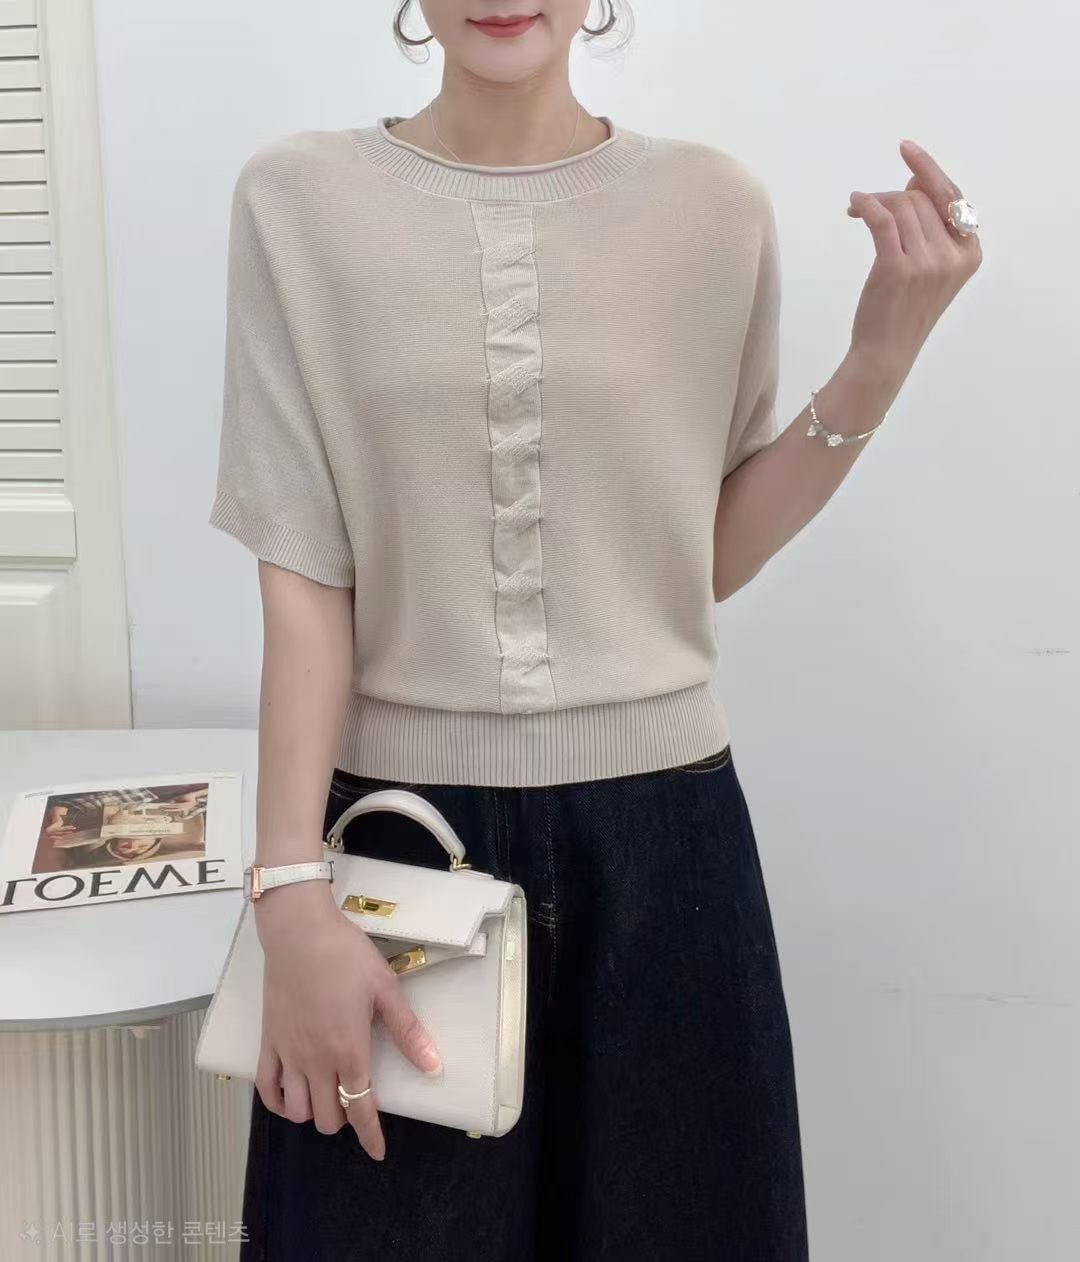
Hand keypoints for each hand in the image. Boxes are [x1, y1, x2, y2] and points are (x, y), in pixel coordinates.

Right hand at [252, 880, 441, 1160]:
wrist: (299, 933)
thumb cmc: (346, 956)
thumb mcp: (385, 988)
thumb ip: (407, 1031)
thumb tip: (433, 1066)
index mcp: (349, 1049)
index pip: (360, 1108)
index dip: (370, 1135)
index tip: (377, 1152)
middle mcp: (316, 1061)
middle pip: (327, 1117)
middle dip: (344, 1119)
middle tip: (355, 1099)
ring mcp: (288, 1054)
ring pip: (296, 1111)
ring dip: (312, 1112)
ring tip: (326, 1094)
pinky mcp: (267, 1042)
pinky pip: (266, 1089)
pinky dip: (278, 1102)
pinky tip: (290, 1095)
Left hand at [846, 139, 982, 381]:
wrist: (886, 353)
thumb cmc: (904, 313)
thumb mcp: (930, 271)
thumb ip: (931, 229)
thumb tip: (915, 181)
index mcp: (969, 254)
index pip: (951, 197)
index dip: (928, 172)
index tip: (908, 151)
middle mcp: (953, 256)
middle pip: (921, 199)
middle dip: (892, 194)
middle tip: (867, 204)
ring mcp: (927, 263)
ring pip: (901, 206)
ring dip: (875, 201)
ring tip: (858, 210)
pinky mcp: (897, 268)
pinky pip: (881, 219)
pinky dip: (866, 205)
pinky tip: (855, 205)